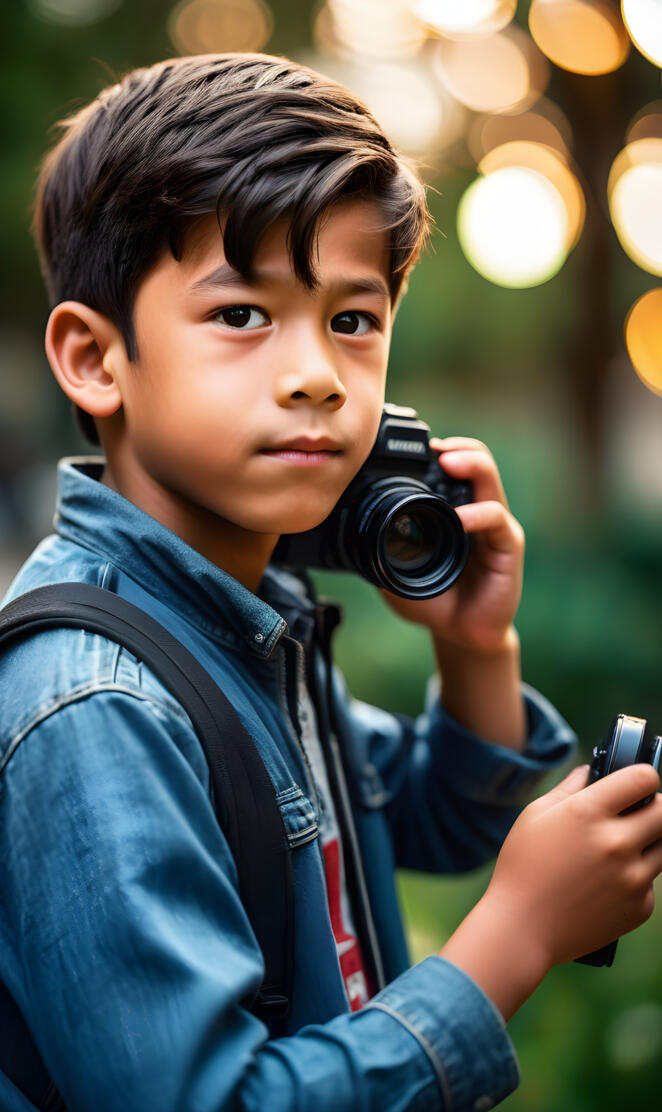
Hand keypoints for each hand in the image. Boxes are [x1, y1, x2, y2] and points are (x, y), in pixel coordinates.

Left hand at [381, 437, 523, 654]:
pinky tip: (461, 517)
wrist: (460, 635)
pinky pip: (497, 521)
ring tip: (448, 461)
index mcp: (452, 510)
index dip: (436, 451)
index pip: (451, 468)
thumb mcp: (395, 573)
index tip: (412, 447)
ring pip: (489, 480)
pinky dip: (478, 514)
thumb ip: (378, 553)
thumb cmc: (434, 600)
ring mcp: (495, 527)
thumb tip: (343, 540)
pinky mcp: (508, 547)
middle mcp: (476, 511)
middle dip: (456, 447)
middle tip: (432, 447)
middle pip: (476, 461)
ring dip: (470, 464)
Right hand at [441, 763, 661, 1019]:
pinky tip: (607, 884)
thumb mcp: (535, 816)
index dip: (643, 776)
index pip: (644, 778)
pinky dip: (636, 878)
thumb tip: (591, 771)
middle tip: (635, 813)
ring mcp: (632, 878)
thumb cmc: (522, 867)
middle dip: (653, 806)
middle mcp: (617, 842)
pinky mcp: (640, 908)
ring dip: (649, 841)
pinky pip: (651, 883)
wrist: (522, 929)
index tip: (636, 783)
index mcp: (589, 812)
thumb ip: (569, 788)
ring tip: (619, 849)